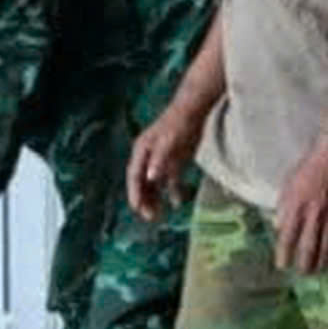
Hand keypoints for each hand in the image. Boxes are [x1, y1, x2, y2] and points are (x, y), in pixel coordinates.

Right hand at [125, 102, 208, 221]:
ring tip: (158, 215)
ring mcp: (162, 160)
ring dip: (155, 199)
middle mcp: (149, 157)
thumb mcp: (169, 141)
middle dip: (144, 200)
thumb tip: (150, 178)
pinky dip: (173, 192)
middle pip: (143, 182)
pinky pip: (171, 181)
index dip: (134, 193)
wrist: (193, 111)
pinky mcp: (175, 161)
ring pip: (155, 184)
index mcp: (142, 151)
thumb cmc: (178, 124)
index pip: (134, 176)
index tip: (137, 208)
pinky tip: (177, 203)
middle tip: (149, 217)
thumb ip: (159, 160)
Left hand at [273, 135, 327, 272]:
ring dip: (321, 263)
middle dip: (304, 266)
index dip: (284, 255)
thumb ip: (283, 209)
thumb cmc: (309, 168)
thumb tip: (280, 229)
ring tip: (316, 270)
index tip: (282, 264)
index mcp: (297, 207)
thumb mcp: (287, 186)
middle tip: (300, 272)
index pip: (288, 239)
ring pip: (327, 249)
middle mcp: (315, 216)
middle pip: (309, 250)